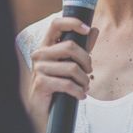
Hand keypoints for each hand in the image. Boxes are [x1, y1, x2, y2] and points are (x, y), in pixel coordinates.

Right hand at [26, 17, 98, 132]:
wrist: (42, 109)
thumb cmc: (57, 84)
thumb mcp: (70, 63)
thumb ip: (81, 47)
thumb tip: (93, 30)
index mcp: (46, 46)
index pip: (56, 24)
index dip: (73, 23)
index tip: (87, 29)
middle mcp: (39, 54)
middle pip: (70, 46)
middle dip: (86, 60)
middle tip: (89, 72)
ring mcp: (39, 68)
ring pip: (71, 67)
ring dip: (84, 80)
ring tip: (84, 87)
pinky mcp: (41, 83)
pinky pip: (67, 84)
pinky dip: (79, 91)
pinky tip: (80, 95)